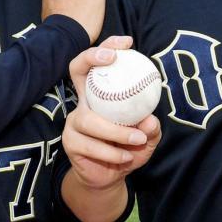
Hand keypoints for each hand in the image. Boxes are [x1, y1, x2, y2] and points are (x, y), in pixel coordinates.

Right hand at [63, 36, 161, 190]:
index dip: (108, 46)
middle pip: (76, 68)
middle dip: (91, 56)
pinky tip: (125, 158)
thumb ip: (151, 128)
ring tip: (137, 138)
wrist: (108, 178)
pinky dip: (111, 153)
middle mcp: (84, 101)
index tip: (127, 43)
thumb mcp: (146, 137)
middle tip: (112, 58)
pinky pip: (90, 144)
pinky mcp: (70, 141)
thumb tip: (150, 119)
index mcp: (102, 92)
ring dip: (116, 131)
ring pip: (90, 119)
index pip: (99, 62)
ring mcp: (74, 120)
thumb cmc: (128, 148)